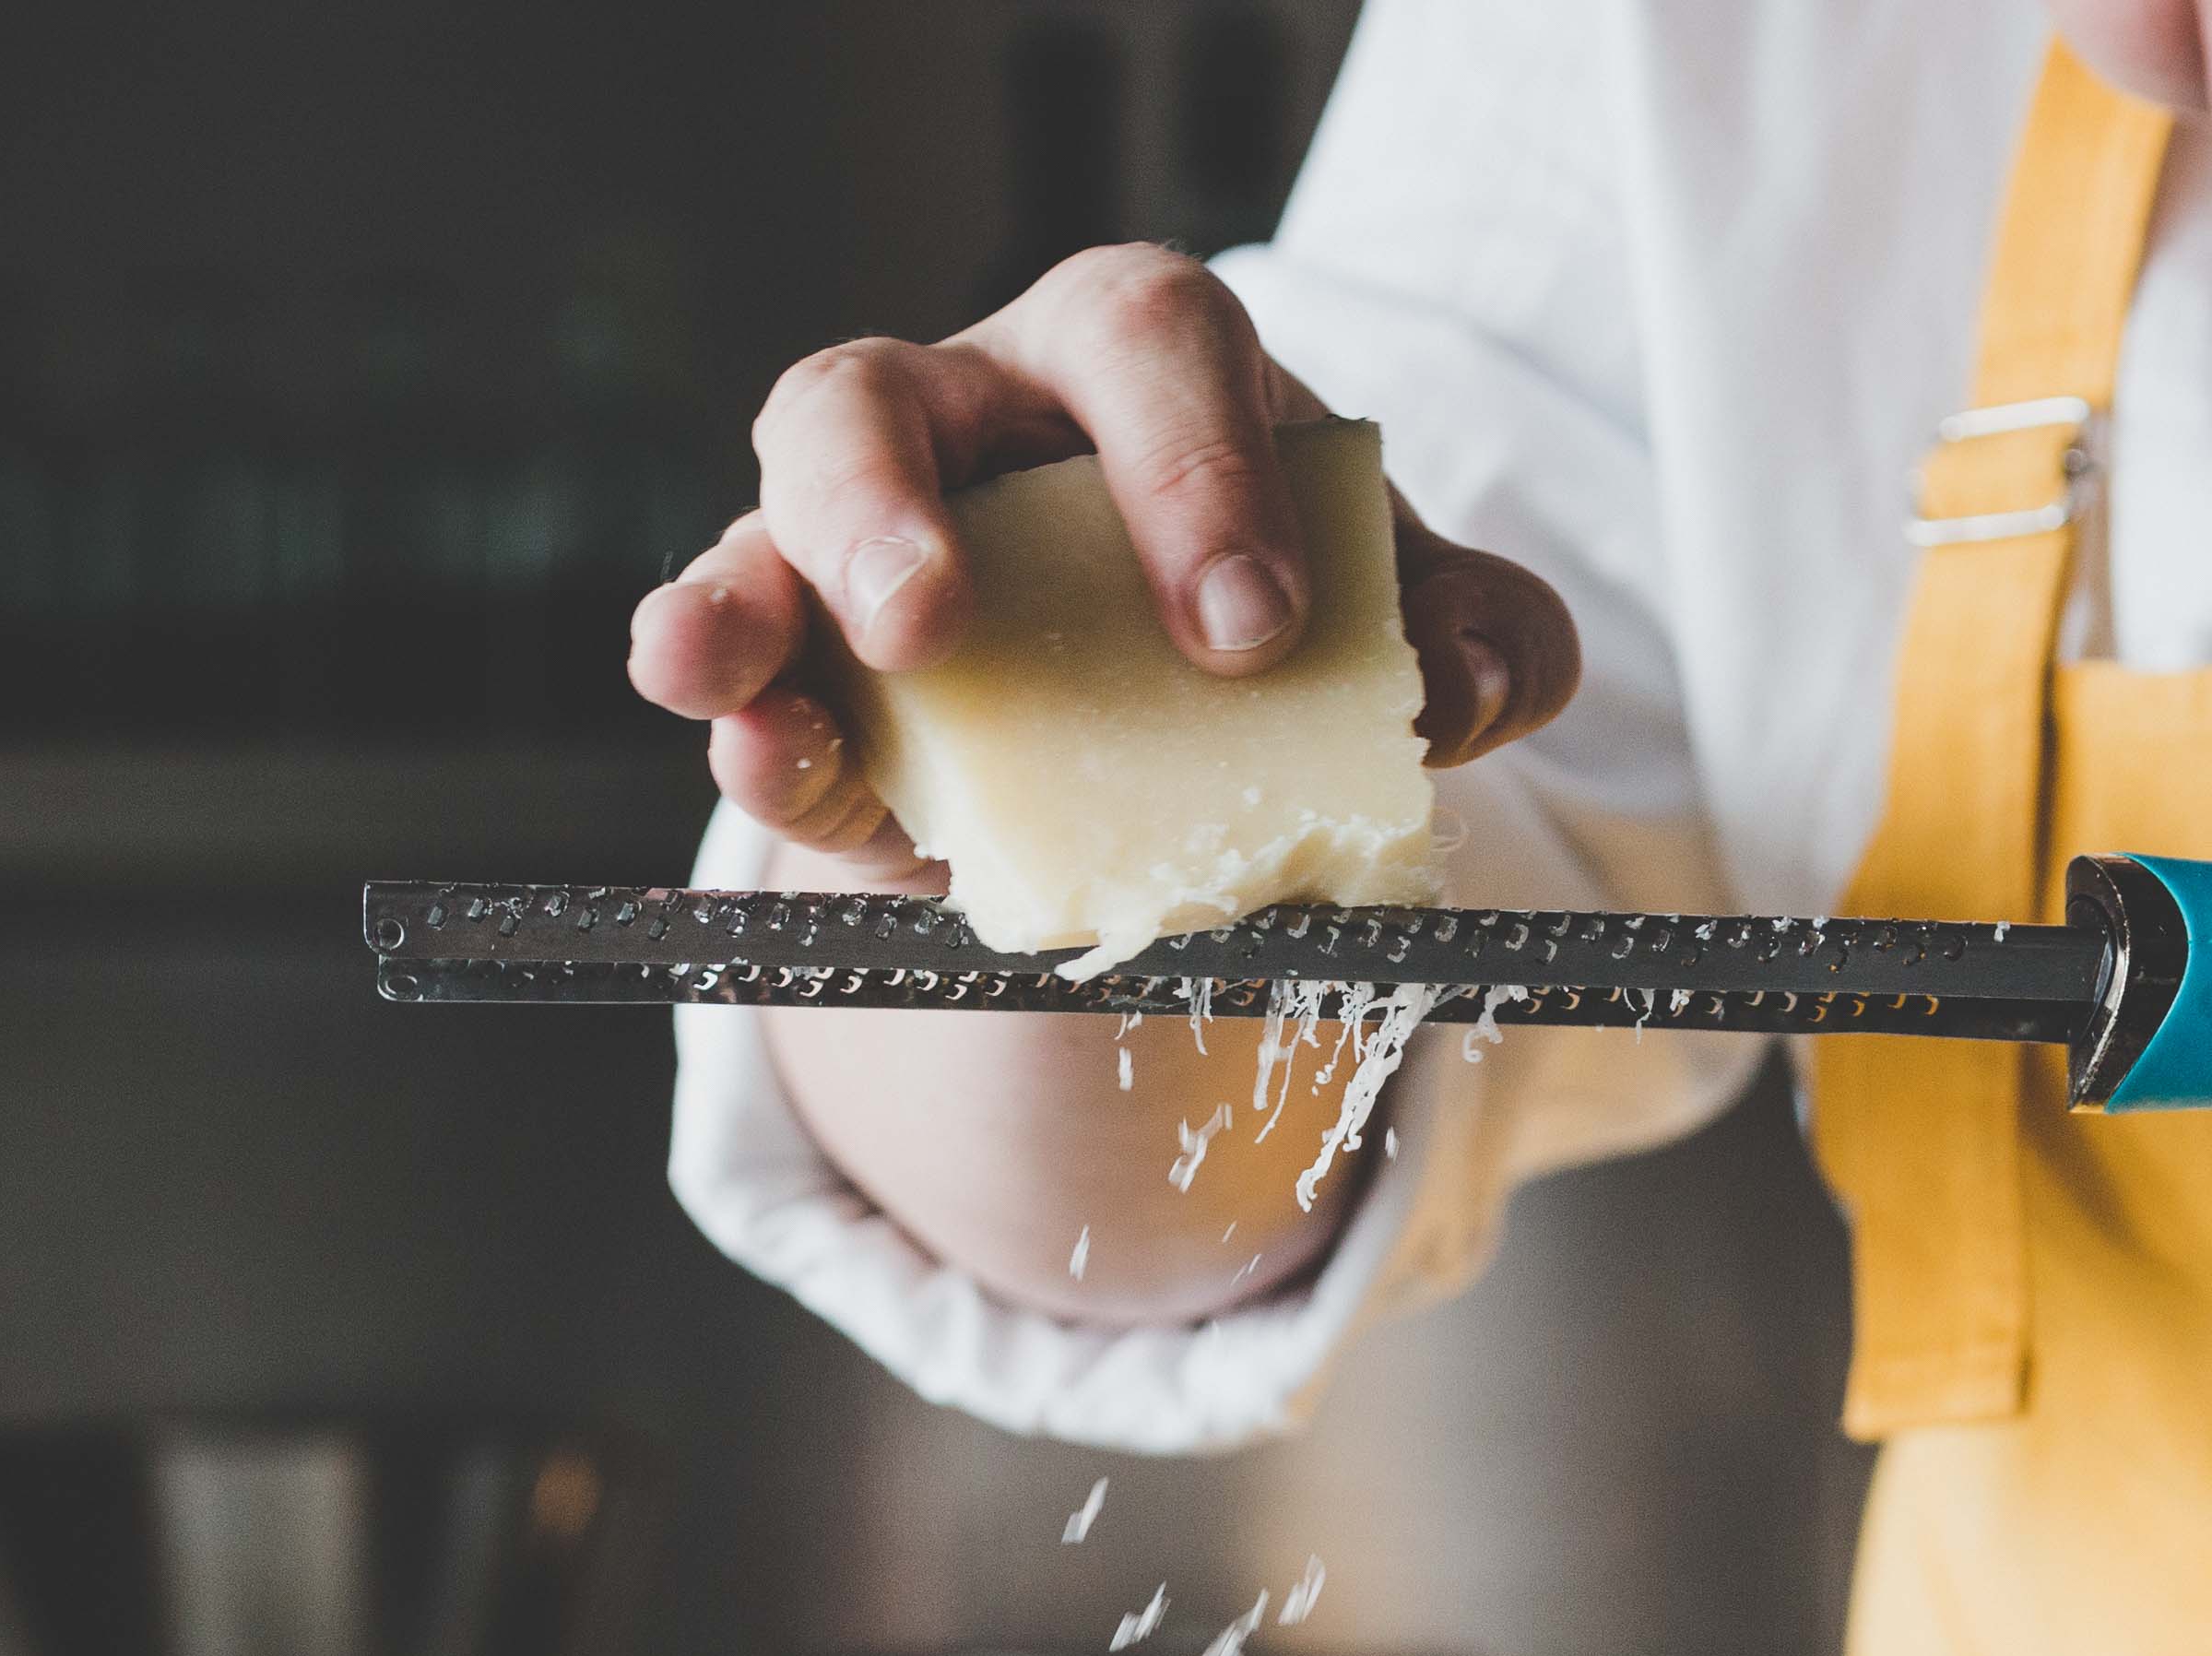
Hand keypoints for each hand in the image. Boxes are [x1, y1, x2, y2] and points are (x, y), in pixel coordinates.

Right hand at [627, 245, 1581, 881]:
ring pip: (768, 523)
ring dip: (743, 592)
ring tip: (727, 670)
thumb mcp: (1405, 613)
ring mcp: (861, 540)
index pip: (1149, 345)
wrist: (1185, 723)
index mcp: (1135, 363)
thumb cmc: (1277, 611)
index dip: (1194, 471)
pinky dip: (748, 723)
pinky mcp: (813, 673)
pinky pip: (752, 680)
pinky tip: (759, 754)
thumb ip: (1483, 632)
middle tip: (933, 619)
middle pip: (879, 396)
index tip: (1252, 631)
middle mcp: (970, 421)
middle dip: (888, 502)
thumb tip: (1477, 678)